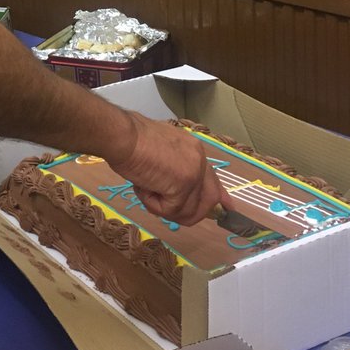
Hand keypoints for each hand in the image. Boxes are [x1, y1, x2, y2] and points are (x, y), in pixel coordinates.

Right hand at [106, 113, 222, 225]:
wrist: (122, 135)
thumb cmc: (130, 139)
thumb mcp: (158, 151)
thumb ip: (172, 167)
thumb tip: (172, 187)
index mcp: (194, 150)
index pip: (212, 179)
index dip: (218, 198)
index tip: (227, 209)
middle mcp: (199, 160)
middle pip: (209, 200)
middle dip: (189, 213)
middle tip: (165, 209)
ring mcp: (193, 173)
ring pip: (187, 211)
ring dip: (162, 207)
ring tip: (145, 187)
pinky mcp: (183, 186)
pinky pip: (170, 211)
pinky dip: (152, 204)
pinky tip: (142, 186)